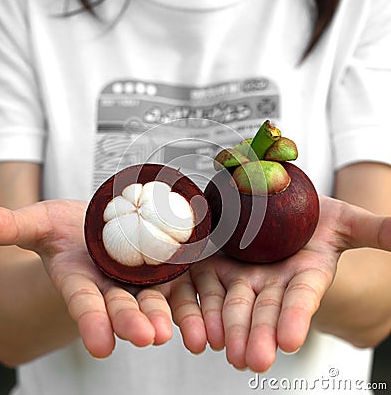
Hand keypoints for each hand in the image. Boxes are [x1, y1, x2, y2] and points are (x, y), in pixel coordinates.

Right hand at [0, 200, 201, 357]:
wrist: (95, 227)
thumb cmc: (65, 228)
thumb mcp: (42, 222)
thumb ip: (17, 227)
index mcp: (80, 280)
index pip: (83, 303)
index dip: (90, 322)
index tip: (99, 346)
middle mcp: (109, 287)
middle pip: (121, 306)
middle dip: (132, 322)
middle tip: (148, 337)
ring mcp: (136, 281)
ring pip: (151, 300)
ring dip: (162, 316)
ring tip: (172, 332)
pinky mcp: (159, 271)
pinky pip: (175, 285)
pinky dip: (185, 301)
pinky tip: (199, 315)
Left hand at [188, 195, 390, 371]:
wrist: (278, 210)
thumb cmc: (317, 218)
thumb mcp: (345, 221)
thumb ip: (375, 232)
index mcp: (304, 276)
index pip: (301, 299)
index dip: (296, 317)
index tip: (289, 341)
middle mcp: (273, 283)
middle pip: (264, 310)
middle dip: (259, 335)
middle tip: (252, 361)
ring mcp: (243, 277)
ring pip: (233, 305)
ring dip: (228, 329)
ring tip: (226, 351)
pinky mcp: (217, 267)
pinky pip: (206, 287)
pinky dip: (201, 308)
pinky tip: (198, 330)